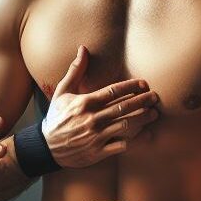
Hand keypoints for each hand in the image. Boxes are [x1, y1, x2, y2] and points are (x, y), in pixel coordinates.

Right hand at [44, 46, 159, 167]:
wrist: (46, 147)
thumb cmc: (56, 117)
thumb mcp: (62, 92)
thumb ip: (75, 71)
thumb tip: (83, 48)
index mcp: (85, 102)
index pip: (114, 91)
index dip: (131, 86)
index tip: (144, 83)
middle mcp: (92, 119)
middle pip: (124, 107)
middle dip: (142, 101)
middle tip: (155, 97)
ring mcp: (96, 136)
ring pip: (126, 125)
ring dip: (142, 118)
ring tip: (154, 113)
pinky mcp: (98, 152)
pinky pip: (121, 145)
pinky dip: (136, 140)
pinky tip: (147, 135)